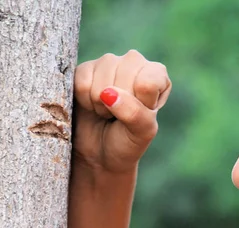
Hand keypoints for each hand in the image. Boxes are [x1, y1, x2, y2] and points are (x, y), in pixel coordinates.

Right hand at [72, 50, 171, 173]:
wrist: (99, 154)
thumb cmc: (127, 142)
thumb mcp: (141, 133)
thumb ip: (134, 113)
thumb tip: (109, 93)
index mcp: (157, 75)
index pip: (148, 82)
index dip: (138, 103)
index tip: (138, 115)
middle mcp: (134, 63)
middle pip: (124, 74)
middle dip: (118, 103)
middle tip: (119, 115)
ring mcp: (108, 62)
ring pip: (101, 77)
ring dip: (100, 103)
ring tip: (106, 111)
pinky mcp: (84, 68)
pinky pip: (81, 80)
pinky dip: (84, 100)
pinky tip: (91, 105)